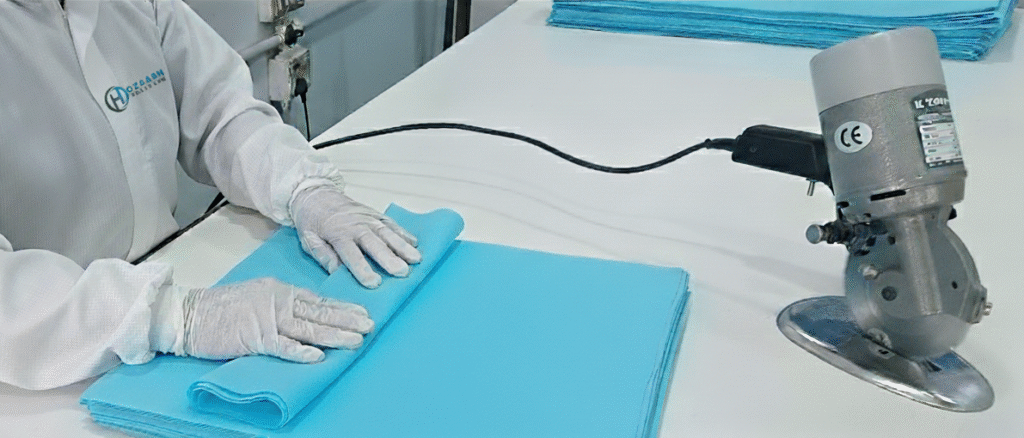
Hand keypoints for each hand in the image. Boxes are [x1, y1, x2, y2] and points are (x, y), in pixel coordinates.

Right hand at [179, 278, 373, 362]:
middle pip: (319, 312)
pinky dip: (300, 352)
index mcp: (280, 290)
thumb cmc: (220, 307)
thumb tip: (303, 312)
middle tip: (370, 325)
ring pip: (308, 328)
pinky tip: (318, 356)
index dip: (342, 306)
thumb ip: (280, 302)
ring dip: (334, 335)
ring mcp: (267, 319)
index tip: (363, 312)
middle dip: (347, 319)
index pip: (317, 300)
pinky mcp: (254, 338)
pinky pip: (281, 346)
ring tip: (357, 340)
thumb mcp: (256, 295)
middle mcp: (278, 301)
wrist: (188, 313)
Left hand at [290, 186, 420, 287]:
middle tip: (403, 272)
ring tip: (416, 259)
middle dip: (390, 258)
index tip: (374, 283)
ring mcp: (368, 218)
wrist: (315, 194)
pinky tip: (415, 243)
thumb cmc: (312, 221)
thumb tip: (337, 272)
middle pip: (375, 243)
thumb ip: (324, 256)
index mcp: (337, 234)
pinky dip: (403, 233)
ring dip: (403, 246)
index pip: (352, 255)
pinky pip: (391, 224)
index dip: (363, 269)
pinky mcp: (375, 214)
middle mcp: (356, 225)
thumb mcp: (309, 240)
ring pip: (388, 233)